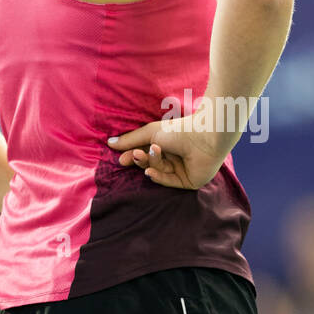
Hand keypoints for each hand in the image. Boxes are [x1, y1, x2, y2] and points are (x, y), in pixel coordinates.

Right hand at [107, 111, 227, 189]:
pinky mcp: (189, 181)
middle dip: (141, 160)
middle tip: (135, 155)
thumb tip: (109, 143)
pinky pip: (169, 183)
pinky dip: (158, 177)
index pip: (146, 154)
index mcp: (167, 145)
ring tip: (148, 153)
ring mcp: (182, 170)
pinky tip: (150, 172)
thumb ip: (130, 140)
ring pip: (159, 172)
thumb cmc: (178, 130)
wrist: (204, 136)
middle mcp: (174, 158)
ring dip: (151, 163)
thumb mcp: (150, 133)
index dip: (133, 157)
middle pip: (151, 164)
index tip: (121, 159)